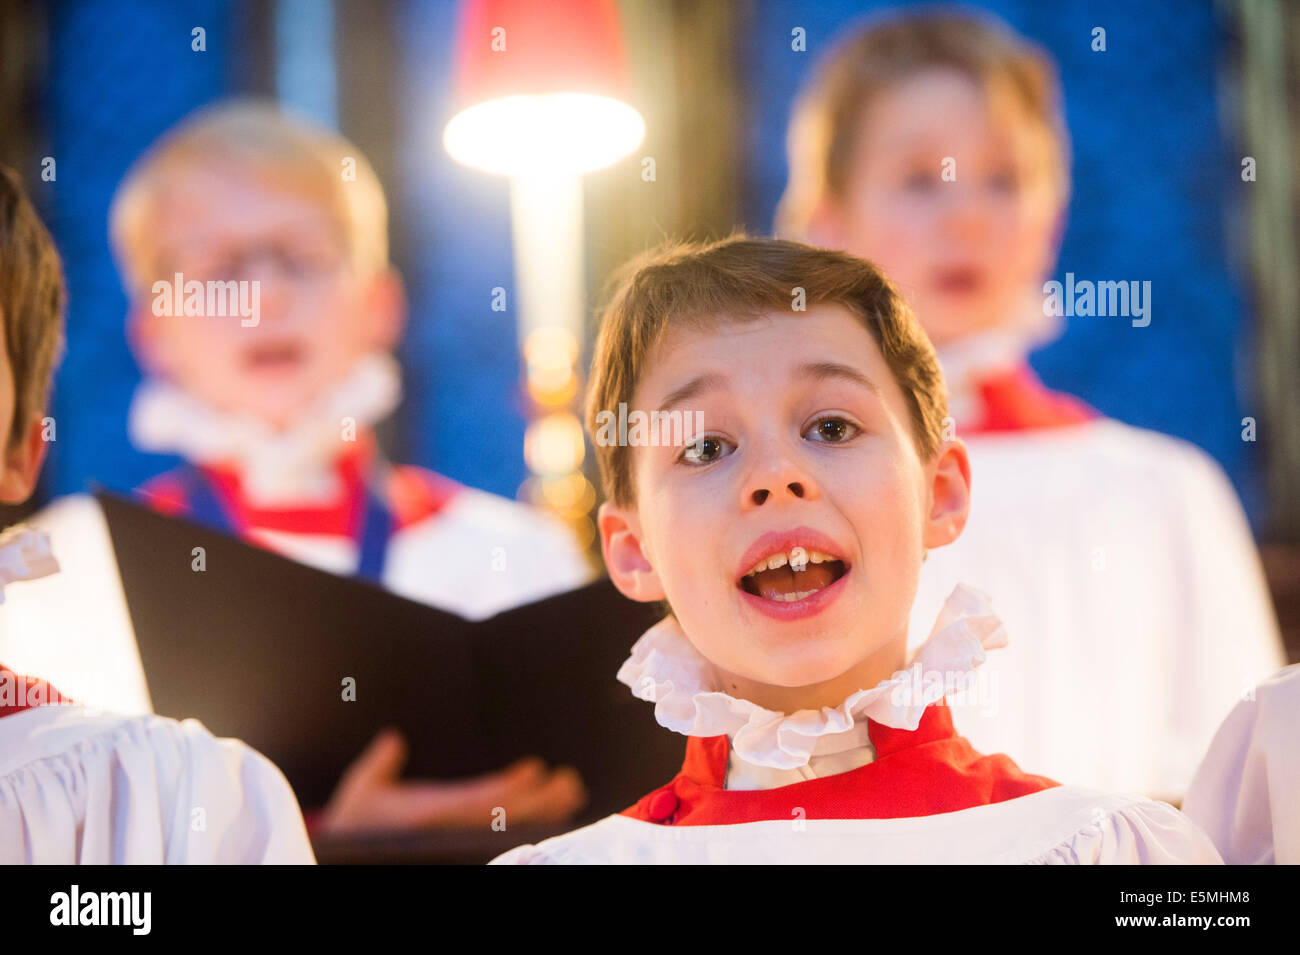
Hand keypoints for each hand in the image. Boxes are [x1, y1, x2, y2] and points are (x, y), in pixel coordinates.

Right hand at [317, 728, 586, 833]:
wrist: (348, 856)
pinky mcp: (464, 846)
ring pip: (512, 830)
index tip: (534, 770)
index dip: (509, 788)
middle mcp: (451, 830)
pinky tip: (555, 814)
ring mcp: (461, 841)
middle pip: (505, 818)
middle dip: (540, 801)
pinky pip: (506, 838)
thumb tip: (393, 738)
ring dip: (545, 812)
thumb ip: (381, 763)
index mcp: (431, 813)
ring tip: (571, 792)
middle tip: (569, 782)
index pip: (477, 801)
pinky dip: (533, 826)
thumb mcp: (363, 790)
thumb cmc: (357, 824)